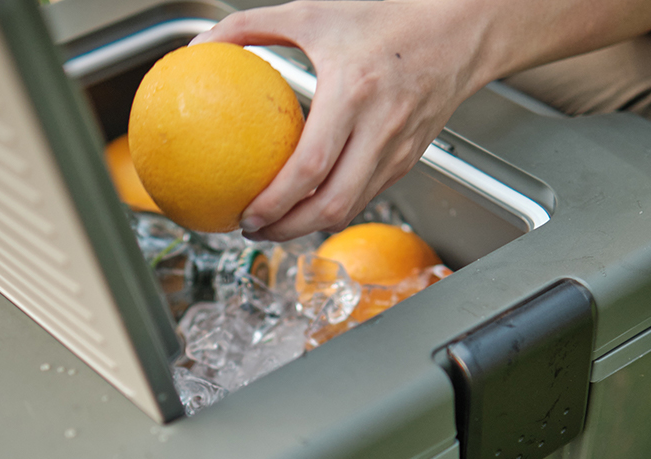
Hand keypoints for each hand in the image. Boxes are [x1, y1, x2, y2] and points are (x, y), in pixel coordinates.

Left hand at [191, 0, 492, 240]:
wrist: (461, 30)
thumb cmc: (389, 19)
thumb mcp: (314, 13)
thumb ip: (252, 26)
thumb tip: (202, 47)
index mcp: (355, 93)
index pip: (312, 167)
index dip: (278, 202)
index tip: (248, 214)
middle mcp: (380, 128)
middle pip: (332, 205)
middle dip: (289, 230)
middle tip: (255, 231)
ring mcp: (398, 150)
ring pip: (349, 209)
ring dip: (309, 227)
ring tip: (276, 225)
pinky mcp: (407, 161)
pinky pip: (365, 197)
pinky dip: (333, 208)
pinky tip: (308, 205)